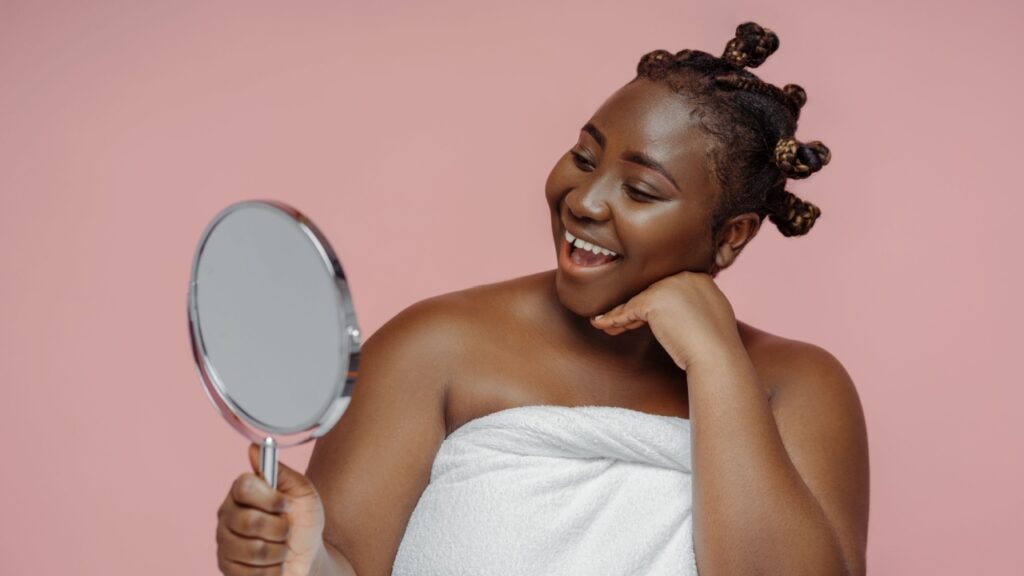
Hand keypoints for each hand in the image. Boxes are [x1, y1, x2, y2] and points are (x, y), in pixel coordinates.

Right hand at [215, 444, 326, 575]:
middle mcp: (227, 515)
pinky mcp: (226, 568)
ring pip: (252, 549)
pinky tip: (273, 565)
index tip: (287, 505)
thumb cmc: (304, 522)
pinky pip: (249, 572)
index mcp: (243, 492)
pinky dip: (271, 571)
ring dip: (278, 552)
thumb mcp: (303, 492)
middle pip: (248, 521)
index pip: (243, 486)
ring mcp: (224, 543)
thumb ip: (280, 471)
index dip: (269, 498)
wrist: (310, 557)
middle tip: (287, 531)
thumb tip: (254, 447)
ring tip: (281, 549)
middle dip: (279, 529)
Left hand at [589, 270, 741, 370]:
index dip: (653, 308)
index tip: (640, 321)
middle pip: (652, 294)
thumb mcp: (710, 318)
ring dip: (620, 316)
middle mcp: (684, 276)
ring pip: (638, 302)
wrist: (717, 356)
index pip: (669, 290)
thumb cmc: (716, 347)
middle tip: (620, 325)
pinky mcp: (653, 301)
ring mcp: (668, 286)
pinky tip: (600, 323)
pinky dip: (613, 318)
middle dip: (635, 311)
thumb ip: (695, 308)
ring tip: (606, 325)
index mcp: (699, 279)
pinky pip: (628, 311)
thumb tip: (681, 314)